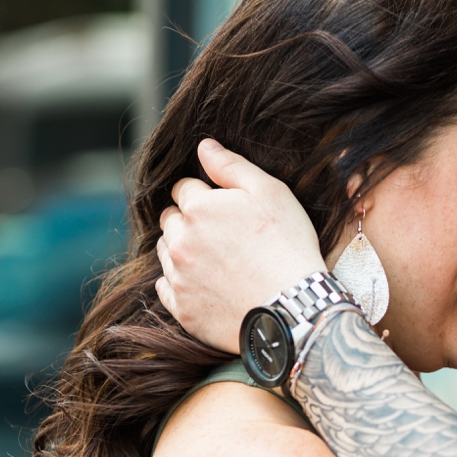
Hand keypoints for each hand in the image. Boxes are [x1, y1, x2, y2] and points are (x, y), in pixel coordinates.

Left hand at [155, 138, 325, 354]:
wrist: (291, 307)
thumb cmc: (286, 245)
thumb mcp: (269, 193)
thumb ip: (231, 166)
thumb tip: (203, 146)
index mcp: (197, 209)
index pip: (184, 189)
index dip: (204, 194)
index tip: (224, 207)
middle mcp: (179, 242)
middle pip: (170, 220)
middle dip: (188, 220)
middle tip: (221, 233)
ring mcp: (178, 277)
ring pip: (165, 252)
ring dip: (181, 249)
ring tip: (216, 258)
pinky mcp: (182, 309)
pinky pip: (165, 288)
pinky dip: (178, 282)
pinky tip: (204, 283)